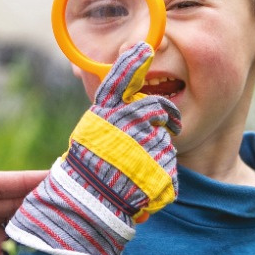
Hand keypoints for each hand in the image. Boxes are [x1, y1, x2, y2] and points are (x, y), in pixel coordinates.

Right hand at [5, 43, 179, 254]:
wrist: (87, 206)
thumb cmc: (85, 167)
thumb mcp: (90, 130)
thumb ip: (106, 108)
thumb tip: (91, 72)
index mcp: (105, 114)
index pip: (120, 78)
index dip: (133, 60)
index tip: (145, 48)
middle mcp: (125, 126)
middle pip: (159, 108)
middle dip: (167, 115)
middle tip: (169, 124)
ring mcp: (144, 148)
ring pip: (165, 140)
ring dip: (158, 151)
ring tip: (138, 167)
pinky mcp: (160, 171)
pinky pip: (170, 165)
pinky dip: (161, 174)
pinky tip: (144, 182)